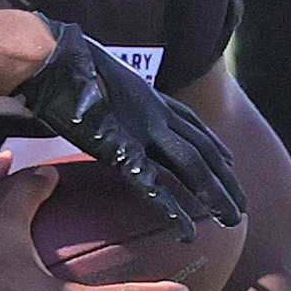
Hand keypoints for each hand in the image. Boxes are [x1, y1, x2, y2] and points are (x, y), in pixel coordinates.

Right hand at [11, 18, 244, 239]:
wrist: (49, 57)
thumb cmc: (56, 63)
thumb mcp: (90, 75)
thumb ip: (97, 91)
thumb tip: (79, 96)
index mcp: (146, 95)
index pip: (190, 122)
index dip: (211, 142)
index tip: (228, 160)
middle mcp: (153, 111)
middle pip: (201, 147)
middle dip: (225, 176)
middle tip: (241, 203)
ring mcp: (141, 129)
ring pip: (192, 166)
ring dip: (216, 193)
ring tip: (233, 219)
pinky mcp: (120, 148)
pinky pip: (152, 185)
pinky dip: (171, 211)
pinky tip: (185, 233)